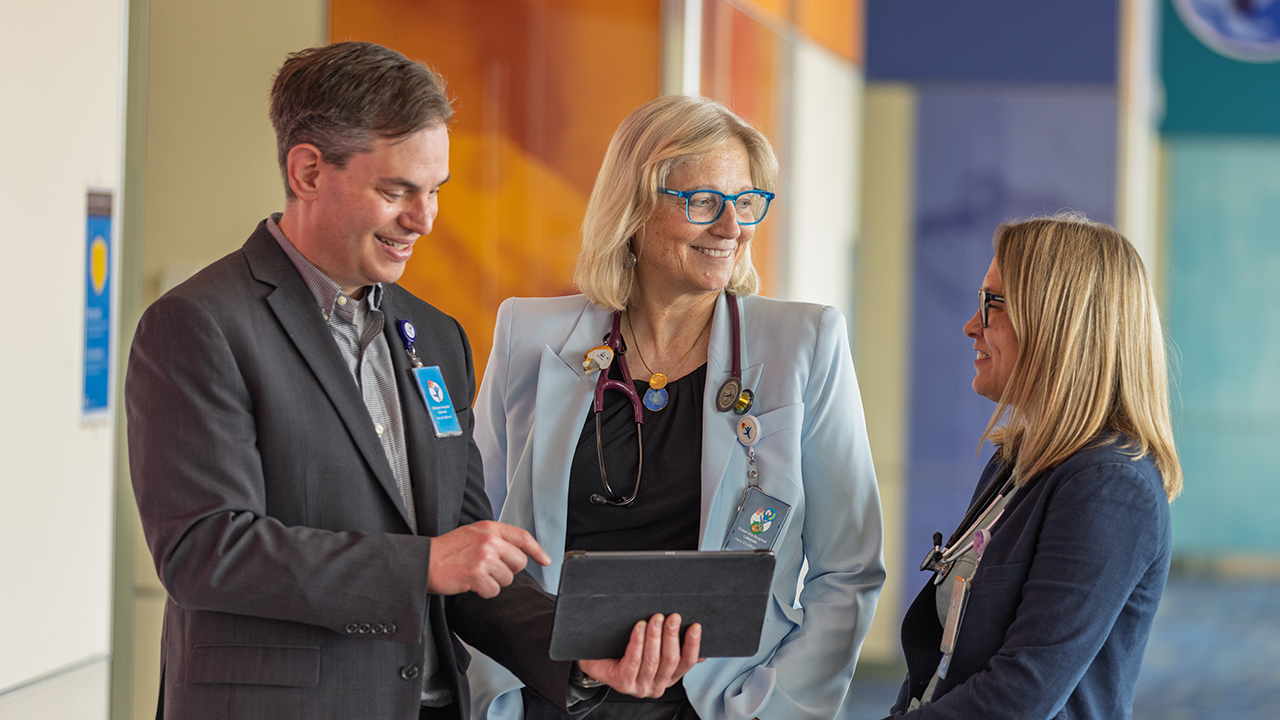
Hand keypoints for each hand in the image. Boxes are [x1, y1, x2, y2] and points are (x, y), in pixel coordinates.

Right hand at [427, 521, 550, 597]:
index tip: (546, 559)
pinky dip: (484, 592)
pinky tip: (471, 584)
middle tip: (489, 570)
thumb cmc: (446, 550)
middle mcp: (489, 540)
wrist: (423, 561)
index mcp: (489, 528)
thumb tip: (518, 552)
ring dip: (494, 582)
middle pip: (519, 562)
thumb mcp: (472, 534)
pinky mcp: (477, 575)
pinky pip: (494, 591)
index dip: (537, 550)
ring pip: (507, 579)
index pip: (522, 537)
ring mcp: (484, 557)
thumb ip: (495, 538)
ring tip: (476, 575)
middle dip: (508, 570)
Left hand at [579, 613, 701, 697]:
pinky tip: (640, 627)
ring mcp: (640, 687)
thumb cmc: (627, 651)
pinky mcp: (624, 684)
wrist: (598, 661)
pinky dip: (638, 642)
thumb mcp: (654, 648)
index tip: (695, 626)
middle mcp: (657, 686)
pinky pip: (634, 661)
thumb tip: (697, 634)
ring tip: (655, 618)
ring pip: (652, 660)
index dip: (693, 644)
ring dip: (655, 637)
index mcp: (669, 677)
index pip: (687, 663)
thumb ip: (674, 645)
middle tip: (673, 617)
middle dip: (672, 636)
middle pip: (670, 660)